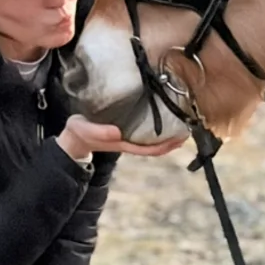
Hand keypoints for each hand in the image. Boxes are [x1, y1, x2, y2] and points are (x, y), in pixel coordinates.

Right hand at [57, 115, 186, 160]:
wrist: (74, 136)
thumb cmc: (79, 132)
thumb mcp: (86, 130)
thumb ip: (100, 132)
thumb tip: (118, 132)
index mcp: (123, 143)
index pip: (150, 149)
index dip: (166, 146)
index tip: (181, 138)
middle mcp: (129, 141)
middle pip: (157, 145)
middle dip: (174, 140)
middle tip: (190, 127)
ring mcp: (129, 135)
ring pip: (154, 138)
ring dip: (169, 133)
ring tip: (183, 121)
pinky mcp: (126, 128)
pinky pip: (147, 130)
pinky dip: (158, 125)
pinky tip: (165, 114)